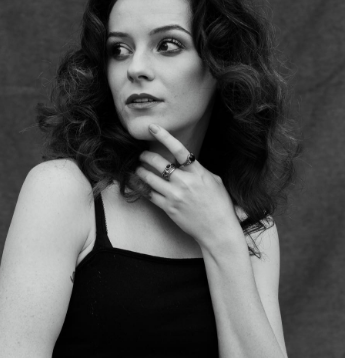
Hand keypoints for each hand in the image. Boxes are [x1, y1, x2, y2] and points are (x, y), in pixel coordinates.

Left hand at [135, 124, 240, 247]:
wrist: (218, 230)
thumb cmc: (220, 205)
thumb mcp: (215, 182)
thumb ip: (199, 171)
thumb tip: (188, 163)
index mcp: (198, 173)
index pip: (179, 150)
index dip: (164, 136)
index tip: (153, 127)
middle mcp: (185, 182)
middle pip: (159, 163)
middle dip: (146, 156)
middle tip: (142, 155)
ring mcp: (175, 196)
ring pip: (150, 178)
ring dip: (141, 171)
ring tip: (138, 169)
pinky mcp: (168, 208)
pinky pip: (149, 194)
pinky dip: (142, 187)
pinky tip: (138, 183)